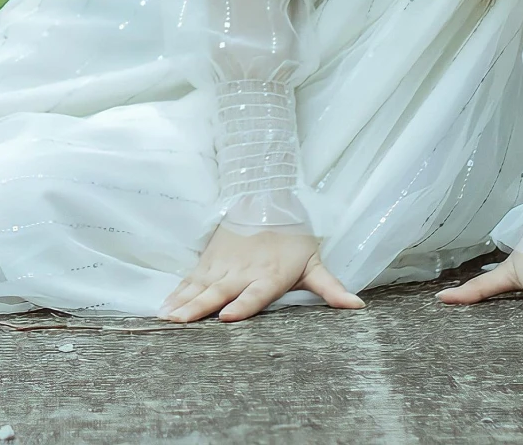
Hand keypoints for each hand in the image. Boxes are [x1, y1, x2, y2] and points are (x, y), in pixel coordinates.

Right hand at [159, 224, 363, 322]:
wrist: (266, 199)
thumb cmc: (292, 237)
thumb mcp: (314, 262)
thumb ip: (331, 288)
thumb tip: (357, 307)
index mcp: (269, 277)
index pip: (255, 295)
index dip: (242, 306)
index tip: (227, 317)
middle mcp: (242, 273)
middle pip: (218, 292)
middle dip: (197, 308)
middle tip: (179, 323)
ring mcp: (222, 266)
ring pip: (199, 287)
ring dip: (182, 302)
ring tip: (166, 317)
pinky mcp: (209, 261)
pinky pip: (191, 280)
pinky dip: (177, 293)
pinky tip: (165, 306)